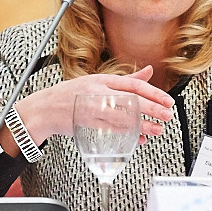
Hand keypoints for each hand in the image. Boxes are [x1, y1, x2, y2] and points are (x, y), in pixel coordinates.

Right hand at [12, 65, 174, 147]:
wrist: (43, 109)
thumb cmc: (71, 96)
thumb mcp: (98, 81)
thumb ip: (125, 79)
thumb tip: (149, 71)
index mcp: (102, 79)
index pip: (133, 84)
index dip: (154, 93)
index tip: (168, 101)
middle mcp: (98, 91)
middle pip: (131, 99)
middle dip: (153, 108)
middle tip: (167, 115)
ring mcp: (92, 107)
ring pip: (123, 116)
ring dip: (143, 125)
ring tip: (157, 130)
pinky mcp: (87, 122)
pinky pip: (111, 130)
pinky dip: (127, 135)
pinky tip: (139, 139)